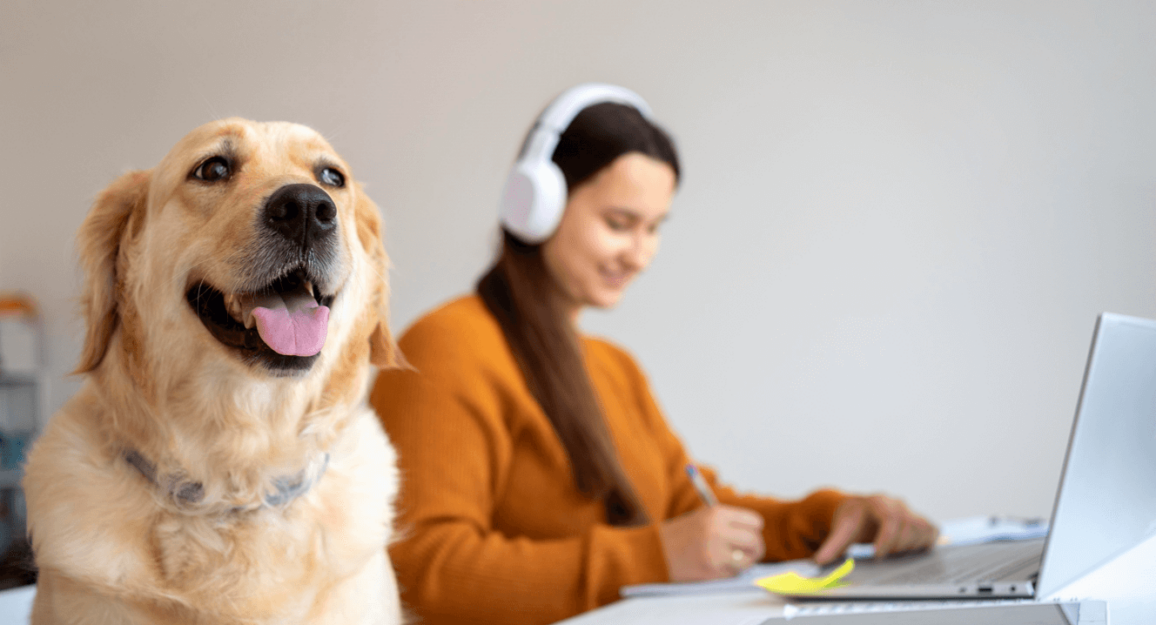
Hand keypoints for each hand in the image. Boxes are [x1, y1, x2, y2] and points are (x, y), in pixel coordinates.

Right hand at [658, 505, 765, 581]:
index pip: (754, 522)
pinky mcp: (710, 570)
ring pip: (747, 561)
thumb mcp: (703, 517)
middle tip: (747, 553)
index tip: (749, 535)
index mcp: (716, 513)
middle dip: (754, 549)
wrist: (655, 552)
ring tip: (731, 560)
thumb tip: (755, 533)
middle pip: (754, 542)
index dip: (754, 530)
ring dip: (743, 563)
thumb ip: (728, 522)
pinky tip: (717, 567)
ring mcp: (714, 551)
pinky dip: (730, 572)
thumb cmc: (681, 535)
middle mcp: (717, 530)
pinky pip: (734, 573)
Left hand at [813, 494, 938, 564]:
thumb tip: (819, 561)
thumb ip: (832, 546)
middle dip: (897, 545)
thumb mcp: (841, 530)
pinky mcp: (920, 520)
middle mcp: (896, 504)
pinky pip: (932, 531)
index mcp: (876, 502)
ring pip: (922, 528)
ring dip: (909, 545)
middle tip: (883, 555)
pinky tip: (909, 549)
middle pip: (908, 524)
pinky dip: (924, 542)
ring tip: (893, 551)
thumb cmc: (852, 520)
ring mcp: (910, 511)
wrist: (859, 510)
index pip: (889, 518)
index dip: (887, 539)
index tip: (877, 555)